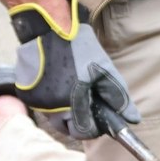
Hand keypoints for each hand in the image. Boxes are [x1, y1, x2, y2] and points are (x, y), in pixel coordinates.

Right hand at [8, 0, 139, 140]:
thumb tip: (133, 120)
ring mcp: (35, 102)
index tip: (100, 117)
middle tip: (88, 102)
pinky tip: (60, 84)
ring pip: (55, 119)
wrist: (50, 27)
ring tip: (74, 90)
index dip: (95, 127)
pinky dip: (53, 101)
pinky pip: (43, 107)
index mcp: (70, 103)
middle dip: (80, 120)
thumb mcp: (105, 71)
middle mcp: (49, 108)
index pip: (84, 133)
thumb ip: (119, 98)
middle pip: (68, 128)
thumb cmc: (79, 48)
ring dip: (66, 112)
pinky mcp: (27, 94)